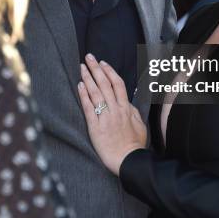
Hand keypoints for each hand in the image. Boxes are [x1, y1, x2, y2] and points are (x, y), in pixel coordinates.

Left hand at [77, 54, 146, 175]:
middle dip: (96, 68)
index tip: (103, 62)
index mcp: (126, 108)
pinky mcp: (95, 127)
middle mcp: (116, 110)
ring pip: (96, 93)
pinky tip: (79, 85)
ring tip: (82, 67)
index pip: (118, 84)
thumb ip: (132, 111)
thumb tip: (126, 101)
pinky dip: (84, 95)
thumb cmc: (134, 144)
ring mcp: (105, 118)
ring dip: (88, 78)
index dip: (109, 71)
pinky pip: (89, 108)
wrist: (127, 161)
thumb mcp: (139, 124)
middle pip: (105, 84)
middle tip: (89, 57)